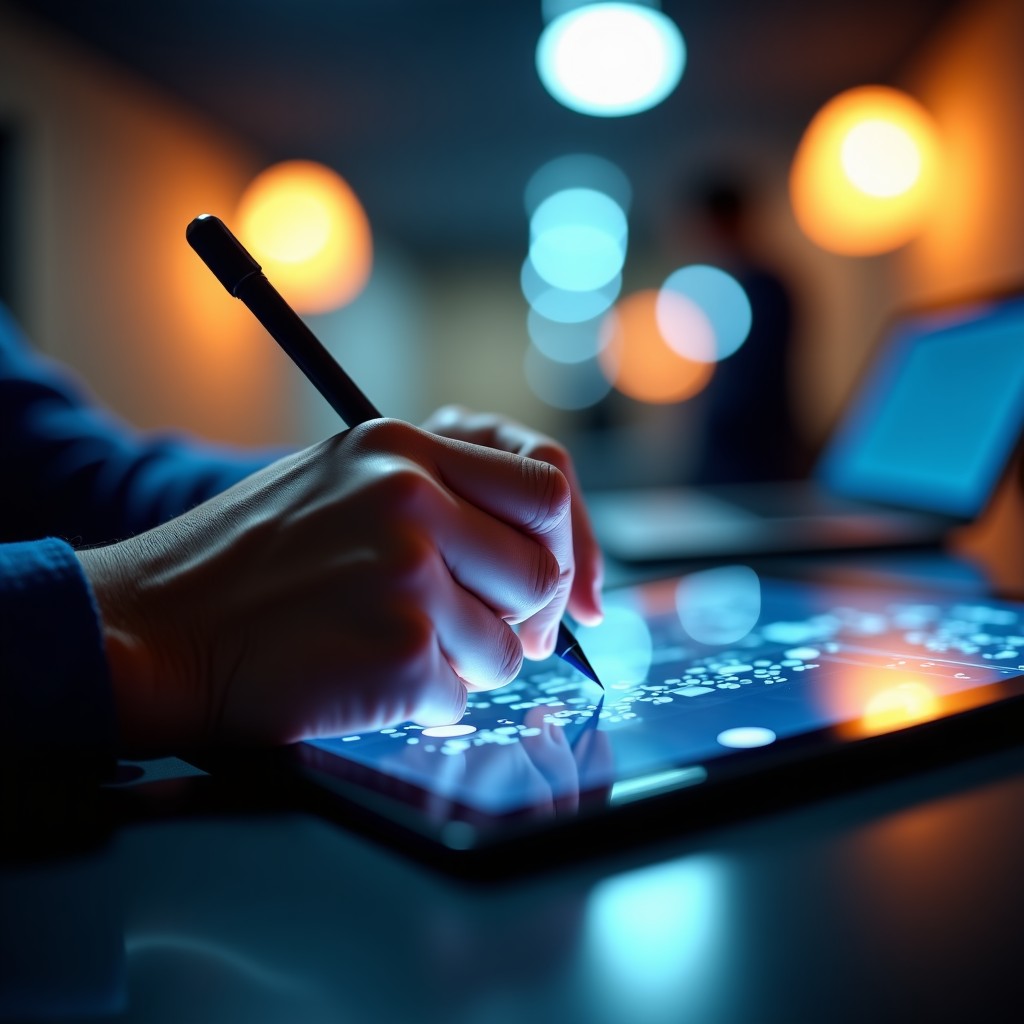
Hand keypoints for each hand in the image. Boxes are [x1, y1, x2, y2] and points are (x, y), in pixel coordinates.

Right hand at [78, 418, 586, 751]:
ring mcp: (409, 576)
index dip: (573, 544)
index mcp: (403, 448)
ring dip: (466, 663)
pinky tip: (364, 677)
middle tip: (484, 632)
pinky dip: (423, 699)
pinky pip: (459, 694)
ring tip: (394, 647)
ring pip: (510, 645)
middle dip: (523, 616)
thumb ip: (442, 495)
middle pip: (540, 571)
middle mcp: (413, 500)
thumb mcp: (342, 482)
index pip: (547, 488)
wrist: (152, 627)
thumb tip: (547, 547)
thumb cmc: (248, 564)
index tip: (576, 592)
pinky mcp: (400, 652)